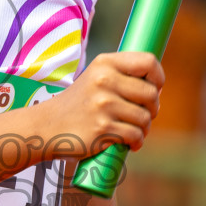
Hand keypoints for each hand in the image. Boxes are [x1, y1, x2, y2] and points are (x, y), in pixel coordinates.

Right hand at [34, 51, 162, 156]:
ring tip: (132, 130)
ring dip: (144, 128)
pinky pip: (135, 135)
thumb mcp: (95, 78)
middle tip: (143, 115)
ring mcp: (103, 105)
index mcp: (105, 63)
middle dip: (153, 108)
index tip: (155, 88)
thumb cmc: (79, 104)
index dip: (158, 77)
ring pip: (145, 118)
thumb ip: (122, 76)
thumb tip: (157, 86)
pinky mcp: (102, 128)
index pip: (148, 62)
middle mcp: (104, 80)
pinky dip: (136, 142)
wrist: (47, 126)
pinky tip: (129, 143)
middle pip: (151, 93)